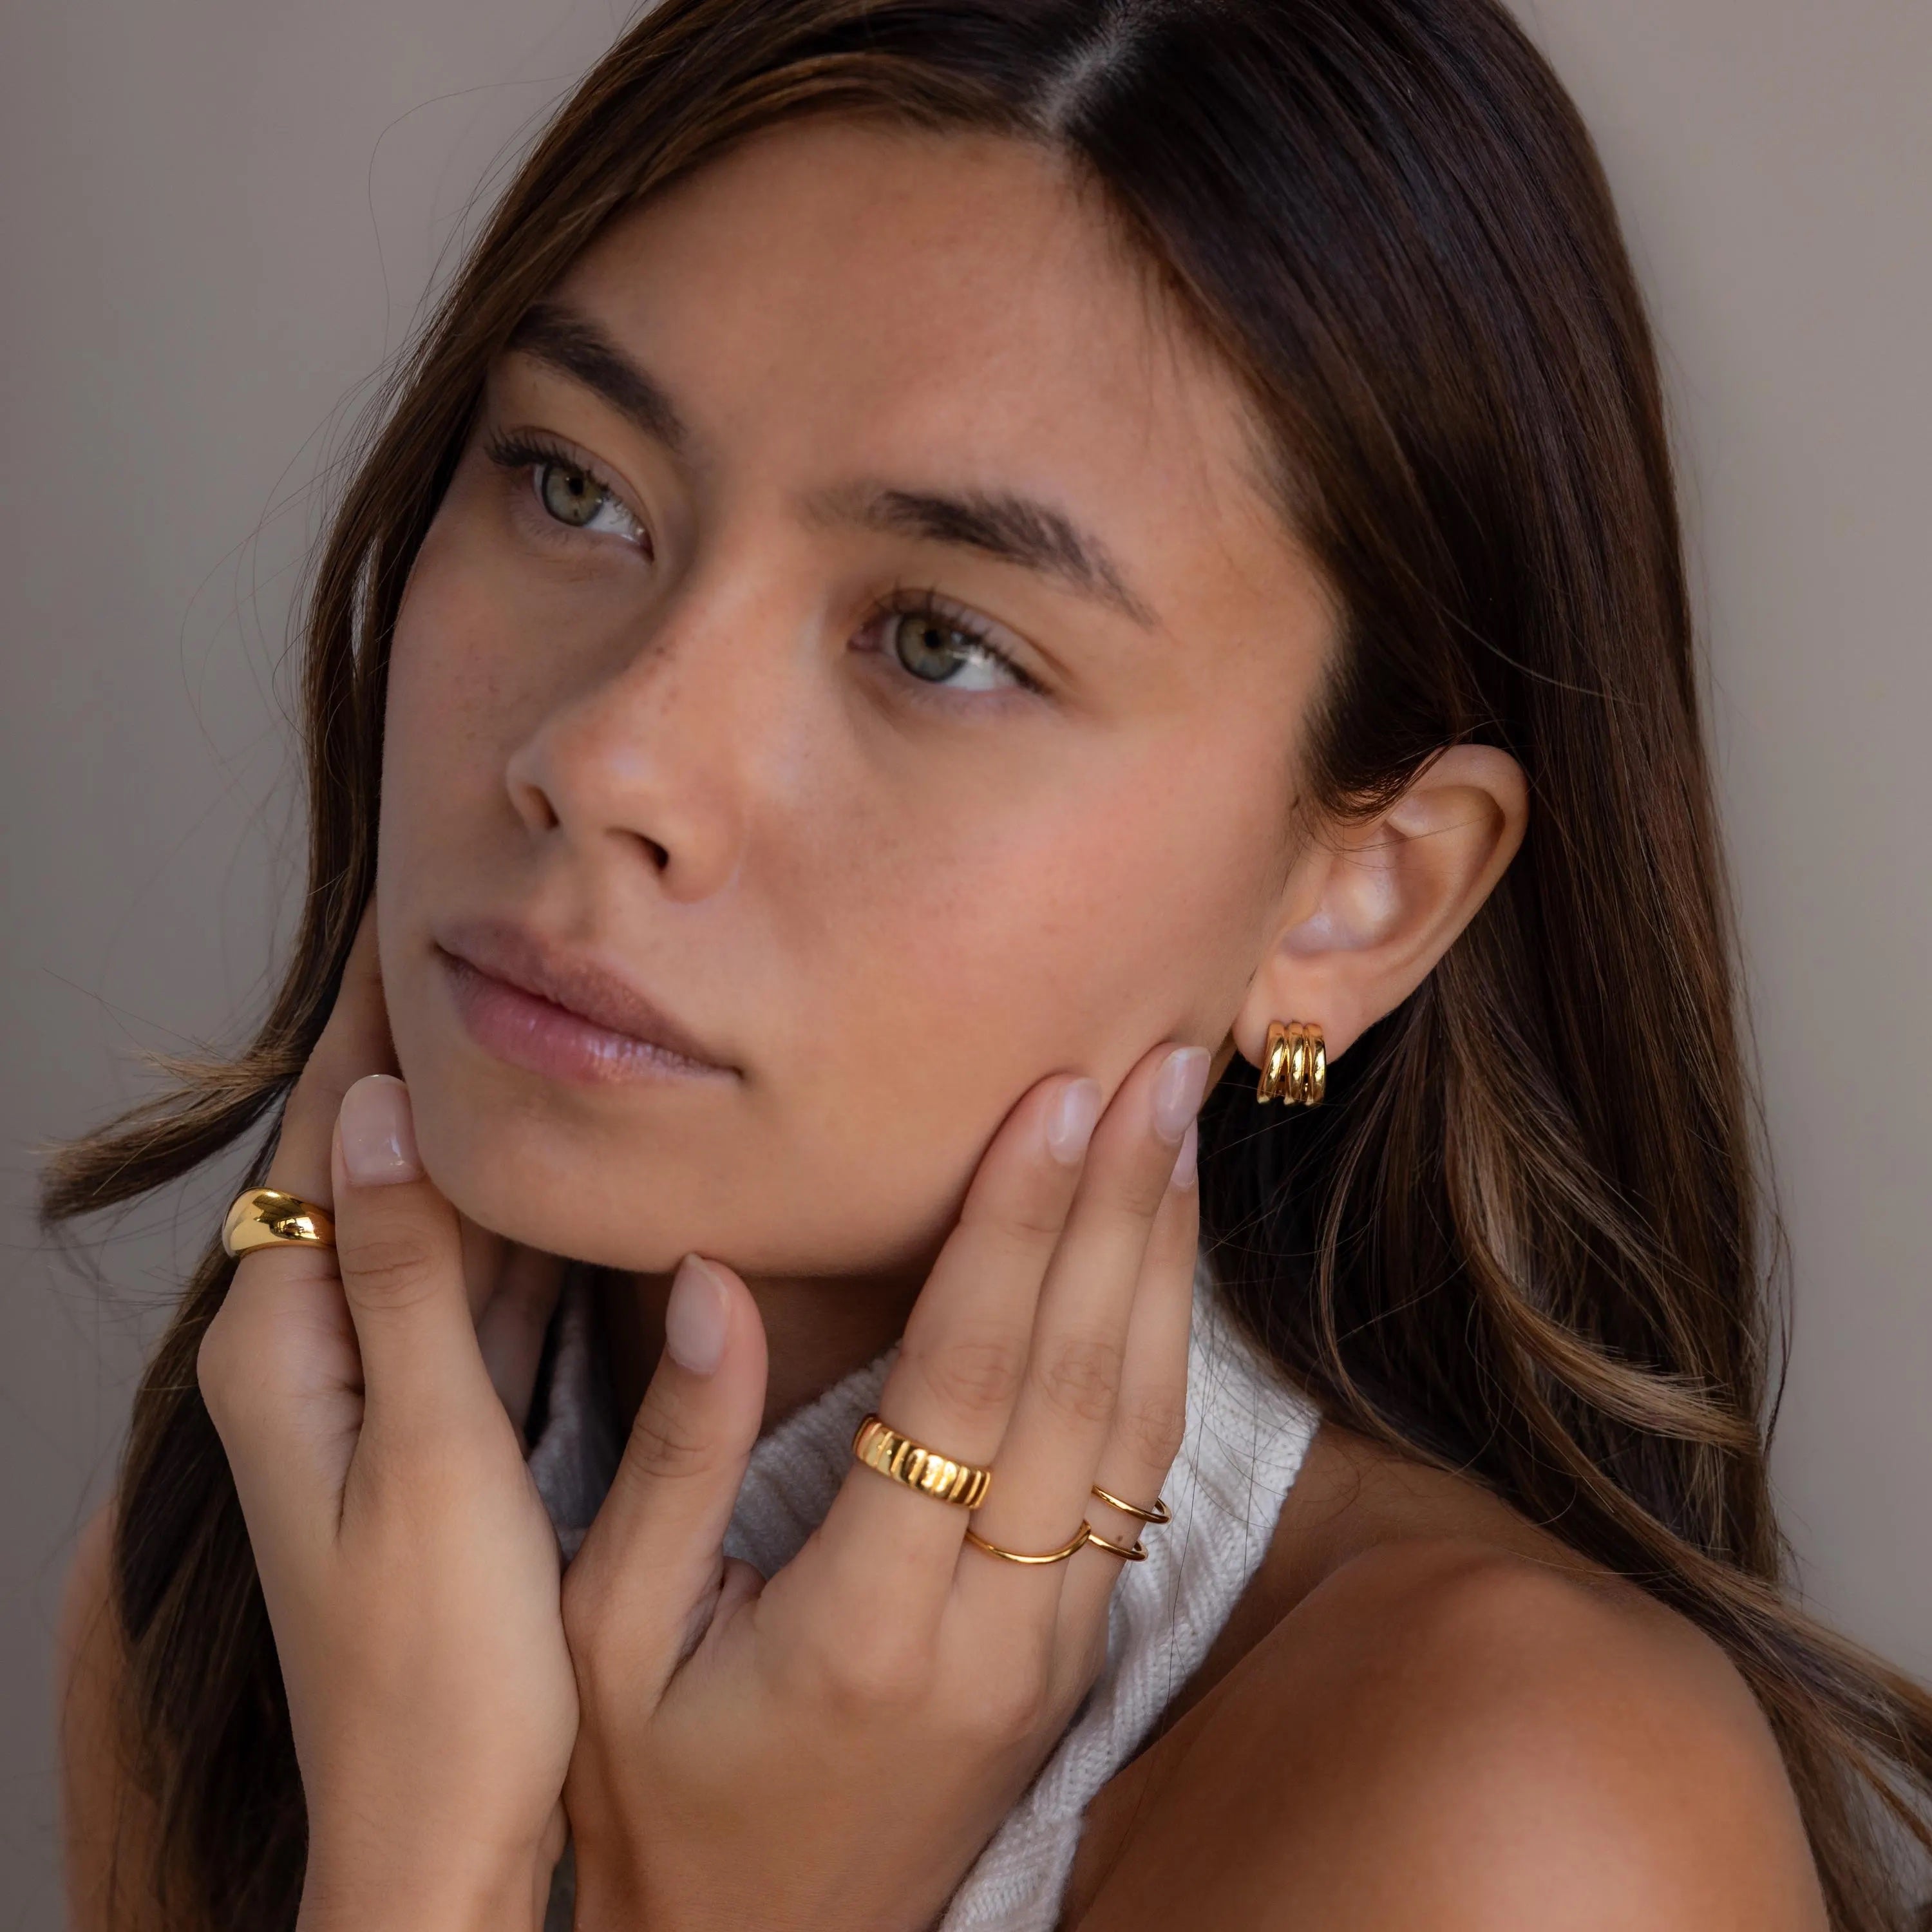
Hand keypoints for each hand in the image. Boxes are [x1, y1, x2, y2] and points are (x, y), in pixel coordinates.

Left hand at [196, 909, 576, 1931]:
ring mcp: (379, 1387)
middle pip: (371, 1163)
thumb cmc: (437, 1671)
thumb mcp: (430, 1459)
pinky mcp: (439, 1420)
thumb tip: (383, 1119)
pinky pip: (473, 1284)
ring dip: (475, 1129)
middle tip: (492, 938)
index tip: (414, 909)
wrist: (444, 1830)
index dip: (368, 1022)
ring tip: (532, 1019)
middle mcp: (315, 1353)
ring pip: (429, 1218)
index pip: (324, 1137)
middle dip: (426, 1055)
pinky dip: (511, 1220)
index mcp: (286, 1349)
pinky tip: (558, 1168)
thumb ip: (407, 1284)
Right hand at [561, 1038, 1208, 1931]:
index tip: (1056, 1099)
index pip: (962, 1383)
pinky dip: (1156, 1356)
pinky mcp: (1073, 1658)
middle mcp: (990, 1633)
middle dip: (1119, 1209)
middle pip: (1076, 1383)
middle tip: (1155, 1068)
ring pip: (1134, 1427)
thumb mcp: (607, 1644)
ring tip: (1177, 1133)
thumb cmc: (653, 1801)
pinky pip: (1133, 1480)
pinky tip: (1157, 1264)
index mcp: (865, 1624)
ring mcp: (1051, 1650)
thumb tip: (712, 1284)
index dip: (1015, 1228)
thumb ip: (668, 1462)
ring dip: (1158, 1267)